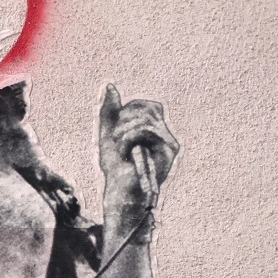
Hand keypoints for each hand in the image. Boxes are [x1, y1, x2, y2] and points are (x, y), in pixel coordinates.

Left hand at [98, 84, 179, 206]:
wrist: (120, 192)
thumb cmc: (115, 167)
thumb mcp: (107, 133)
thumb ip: (109, 110)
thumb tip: (110, 85)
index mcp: (155, 130)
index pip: (146, 105)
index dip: (127, 111)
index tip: (116, 131)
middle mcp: (166, 135)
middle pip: (148, 107)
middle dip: (124, 119)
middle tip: (115, 139)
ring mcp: (170, 143)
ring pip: (146, 118)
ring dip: (124, 130)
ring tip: (119, 147)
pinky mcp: (169, 150)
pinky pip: (147, 129)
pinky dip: (129, 137)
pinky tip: (126, 152)